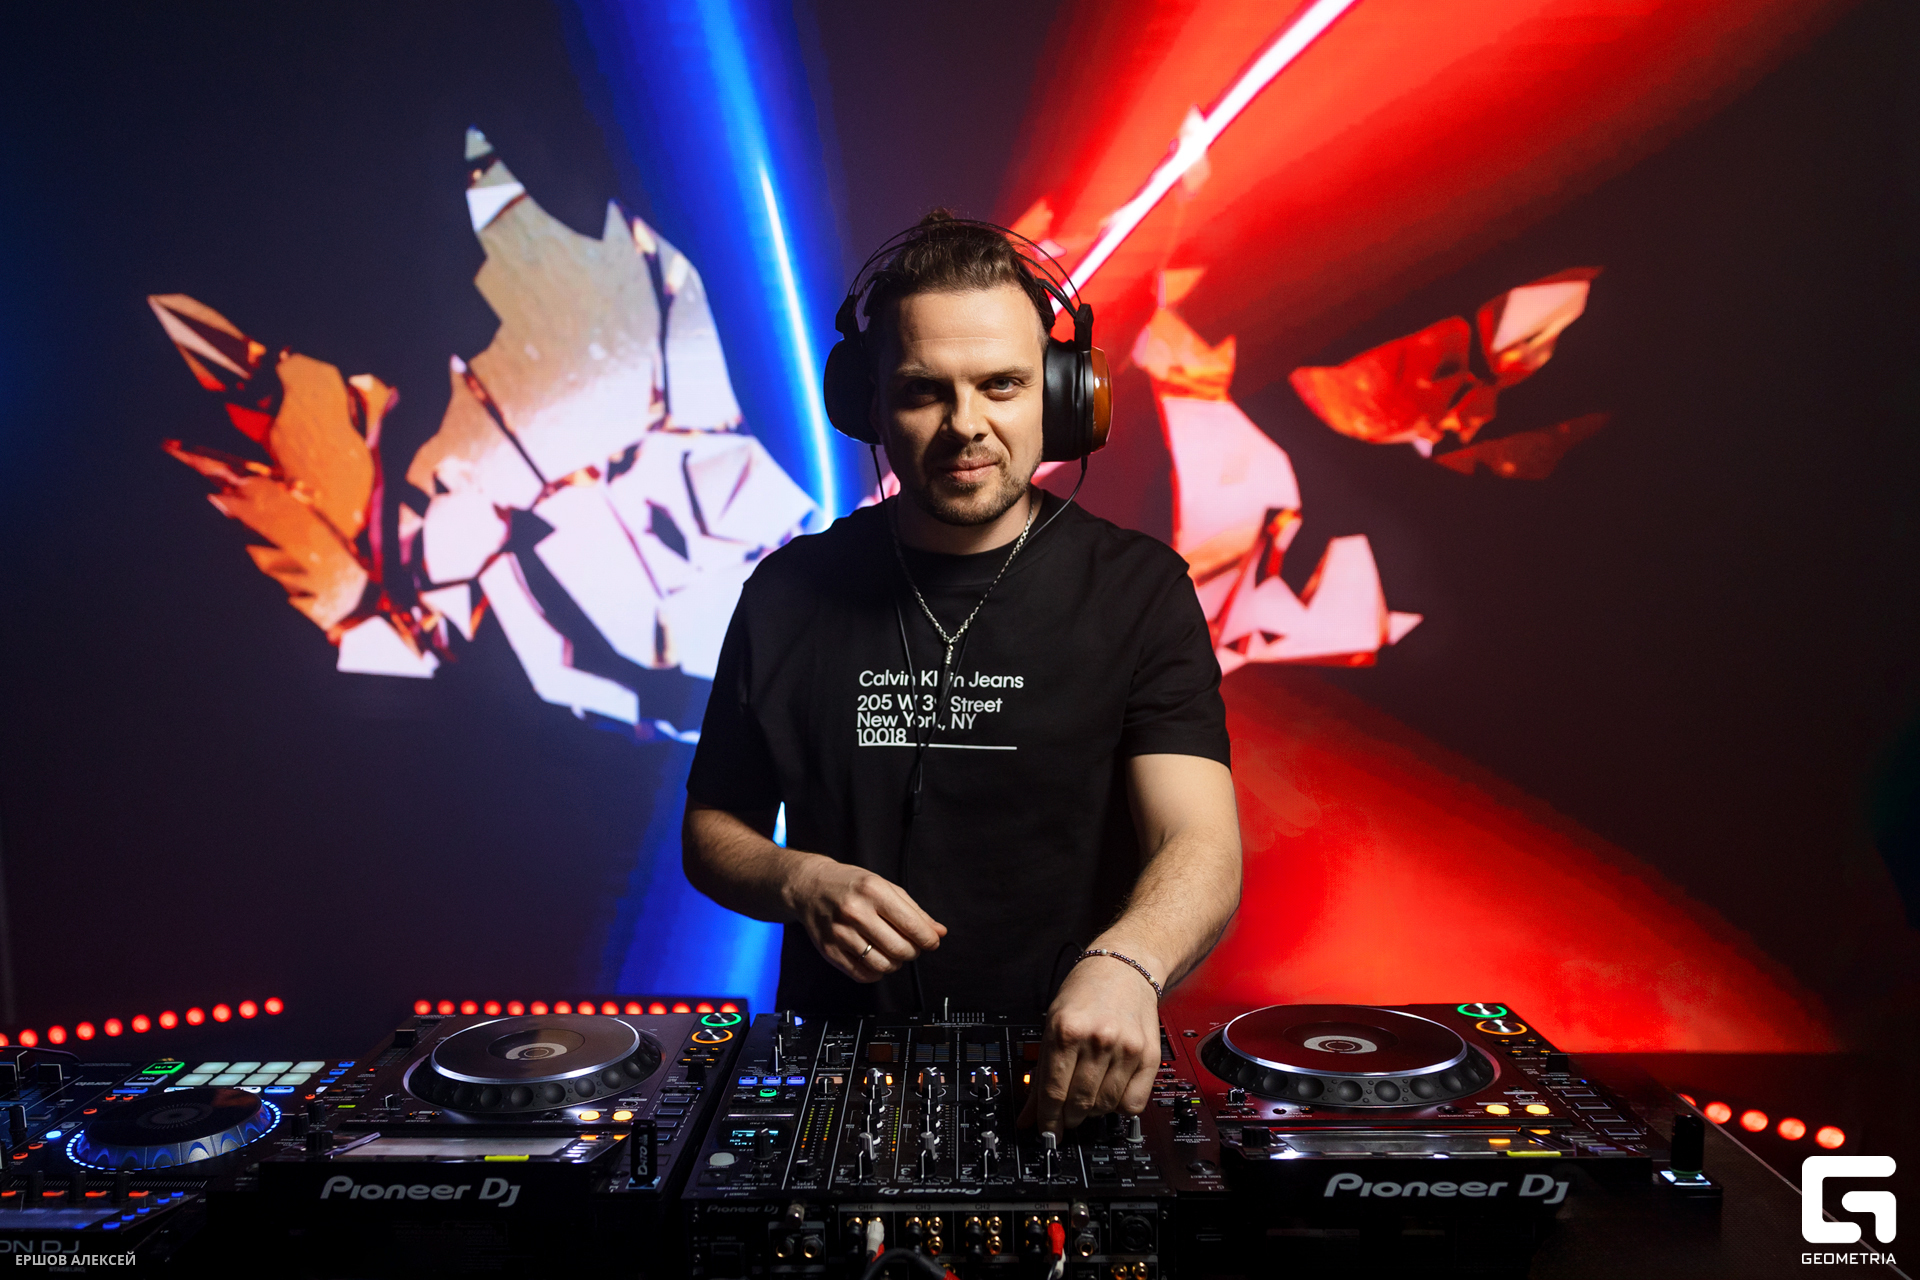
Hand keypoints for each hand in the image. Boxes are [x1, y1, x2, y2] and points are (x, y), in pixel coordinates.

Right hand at [783, 855, 945, 982]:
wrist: (810, 887)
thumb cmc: (850, 885)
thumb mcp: (884, 887)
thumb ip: (914, 911)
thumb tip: (938, 932)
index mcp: (873, 891)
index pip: (911, 925)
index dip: (928, 939)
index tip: (932, 942)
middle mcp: (855, 912)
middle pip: (899, 949)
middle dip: (913, 952)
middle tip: (911, 946)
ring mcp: (840, 933)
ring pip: (883, 965)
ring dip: (895, 963)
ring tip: (893, 952)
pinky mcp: (830, 951)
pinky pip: (863, 974)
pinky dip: (876, 972)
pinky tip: (876, 959)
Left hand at [1019, 952, 1160, 1133]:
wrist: (1125, 968)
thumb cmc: (1085, 992)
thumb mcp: (1052, 1025)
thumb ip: (1041, 1073)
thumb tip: (1028, 1116)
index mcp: (1066, 1031)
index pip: (1053, 1092)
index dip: (1047, 1120)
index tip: (1046, 1132)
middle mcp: (1097, 1040)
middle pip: (1078, 1103)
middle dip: (1068, 1118)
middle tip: (1065, 1116)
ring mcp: (1125, 1049)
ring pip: (1105, 1107)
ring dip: (1092, 1112)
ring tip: (1087, 1098)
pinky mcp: (1149, 1056)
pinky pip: (1133, 1103)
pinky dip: (1120, 1107)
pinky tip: (1112, 1092)